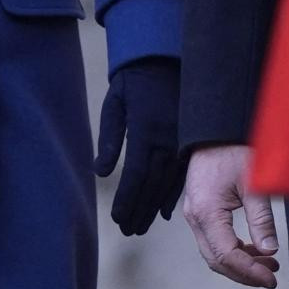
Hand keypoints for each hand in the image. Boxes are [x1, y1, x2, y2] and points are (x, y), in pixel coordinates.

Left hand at [93, 57, 183, 235]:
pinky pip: (182, 172)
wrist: (164, 57)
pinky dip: (174, 192)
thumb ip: (109, 138)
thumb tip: (100, 171)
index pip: (135, 175)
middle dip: (140, 210)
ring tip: (144, 226)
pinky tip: (167, 210)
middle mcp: (166, 138)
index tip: (118, 219)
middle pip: (152, 184)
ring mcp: (180, 139)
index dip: (127, 200)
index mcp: (145, 130)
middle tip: (130, 231)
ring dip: (155, 207)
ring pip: (168, 181)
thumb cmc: (132, 80)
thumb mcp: (114, 103)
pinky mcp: (188, 138)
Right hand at [180, 143, 280, 288]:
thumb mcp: (254, 183)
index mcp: (206, 212)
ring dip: (240, 264)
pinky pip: (214, 241)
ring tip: (269, 265)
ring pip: (214, 253)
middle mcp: (195, 218)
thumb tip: (270, 251)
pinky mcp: (199, 211)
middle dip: (244, 273)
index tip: (272, 279)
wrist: (215, 130)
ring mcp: (194, 215)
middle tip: (272, 277)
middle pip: (217, 260)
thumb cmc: (234, 150)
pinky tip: (255, 250)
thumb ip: (261, 219)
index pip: (227, 255)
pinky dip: (233, 250)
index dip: (250, 271)